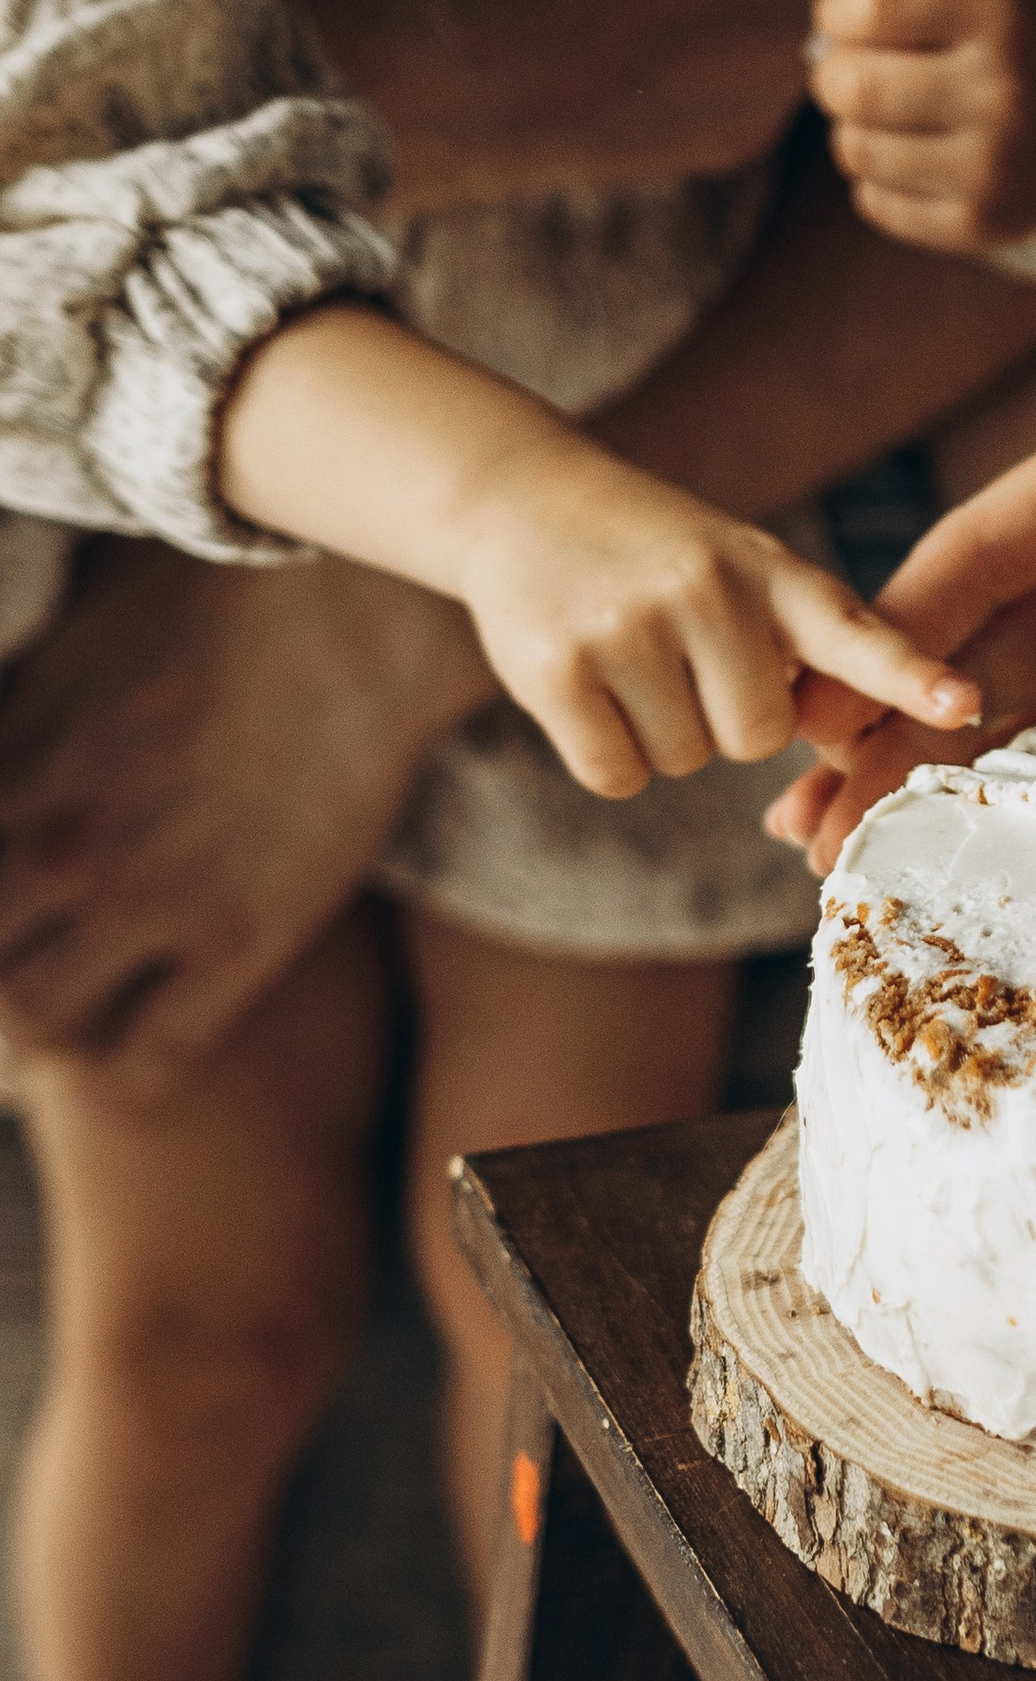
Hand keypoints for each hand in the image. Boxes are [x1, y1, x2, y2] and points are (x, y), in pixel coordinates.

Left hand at [0, 550, 487, 1105]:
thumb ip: (17, 712)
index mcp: (13, 766)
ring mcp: (145, 900)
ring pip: (33, 1015)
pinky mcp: (237, 941)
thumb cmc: (217, 599)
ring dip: (39, 1022)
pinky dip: (125, 1081)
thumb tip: (7, 735)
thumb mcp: (73, 640)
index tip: (5, 911)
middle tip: (25, 962)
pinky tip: (131, 1070)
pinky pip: (153, 1061)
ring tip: (67, 1009)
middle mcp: (59, 843)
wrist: (354, 619)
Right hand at [442, 423, 981, 798]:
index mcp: (771, 571)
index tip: (962, 702)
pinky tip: (588, 684)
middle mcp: (707, 590)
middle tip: (682, 654)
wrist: (521, 497)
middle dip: (723, 719)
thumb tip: (847, 747)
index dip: (910, 675)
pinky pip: (618, 774)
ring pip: (686, 761)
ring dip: (661, 732)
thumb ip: (808, 646)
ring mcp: (630, 626)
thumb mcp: (743, 569)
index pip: (855, 632)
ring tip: (629, 653)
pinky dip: (608, 753)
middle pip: (757, 739)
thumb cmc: (657, 556)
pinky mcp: (558, 668)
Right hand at [768, 353, 1035, 869]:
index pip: (985, 545)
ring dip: (921, 774)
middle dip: (875, 723)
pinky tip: (954, 840)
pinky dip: (1014, 792)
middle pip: (969, 637)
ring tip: (842, 853)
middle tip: (802, 819)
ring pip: (1007, 702)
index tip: (831, 711)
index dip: (899, 630)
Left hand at [803, 0, 1035, 252]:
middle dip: (832, 74)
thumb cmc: (1023, 27)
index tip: (846, 15)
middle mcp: (1007, 92)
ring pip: (857, 149)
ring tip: (877, 113)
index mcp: (1004, 13)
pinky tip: (905, 157)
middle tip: (850, 69)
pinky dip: (874, 179)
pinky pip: (877, 204)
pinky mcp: (985, 225)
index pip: (867, 9)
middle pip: (853, 86)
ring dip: (849, 128)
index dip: (834, 10)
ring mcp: (998, 168)